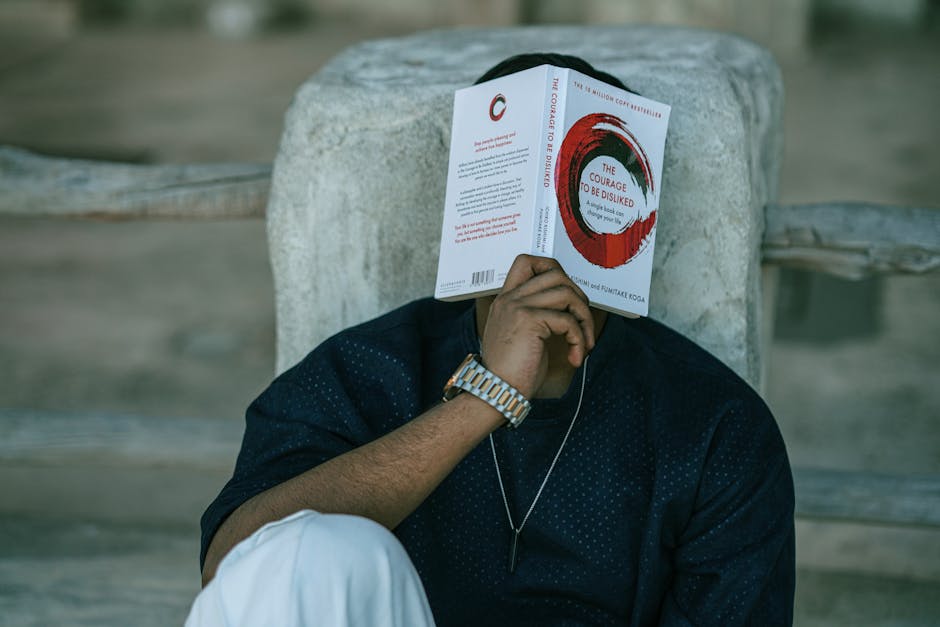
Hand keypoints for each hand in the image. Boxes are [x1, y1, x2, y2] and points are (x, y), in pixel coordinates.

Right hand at [479, 254, 594, 398]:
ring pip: (566, 293)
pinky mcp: (528, 320)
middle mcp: (510, 299)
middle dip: (578, 297)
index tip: (567, 296)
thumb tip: (572, 309)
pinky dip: (579, 340)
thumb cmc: (512, 373)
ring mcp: (517, 307)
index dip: (552, 269)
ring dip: (584, 319)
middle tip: (582, 324)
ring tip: (583, 343)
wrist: (495, 392)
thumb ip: (539, 317)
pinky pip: (568, 321)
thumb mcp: (522, 337)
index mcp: (506, 300)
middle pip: (555, 272)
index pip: (526, 262)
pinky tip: (575, 357)